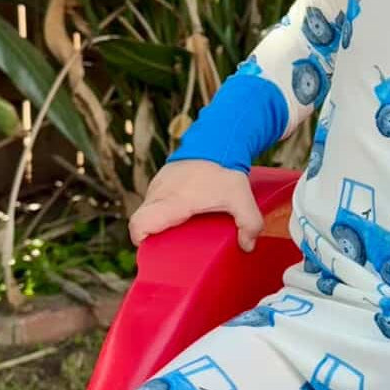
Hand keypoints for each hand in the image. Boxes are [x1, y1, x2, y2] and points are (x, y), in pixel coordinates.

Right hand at [127, 161, 263, 252]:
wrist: (215, 139)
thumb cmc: (224, 169)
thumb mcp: (241, 198)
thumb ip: (249, 223)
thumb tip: (247, 246)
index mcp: (173, 201)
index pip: (140, 224)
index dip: (142, 241)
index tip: (156, 250)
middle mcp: (159, 193)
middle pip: (142, 222)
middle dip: (152, 237)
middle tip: (172, 246)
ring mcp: (158, 185)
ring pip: (148, 211)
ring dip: (159, 222)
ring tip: (181, 231)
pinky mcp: (161, 179)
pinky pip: (155, 200)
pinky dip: (163, 210)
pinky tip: (182, 213)